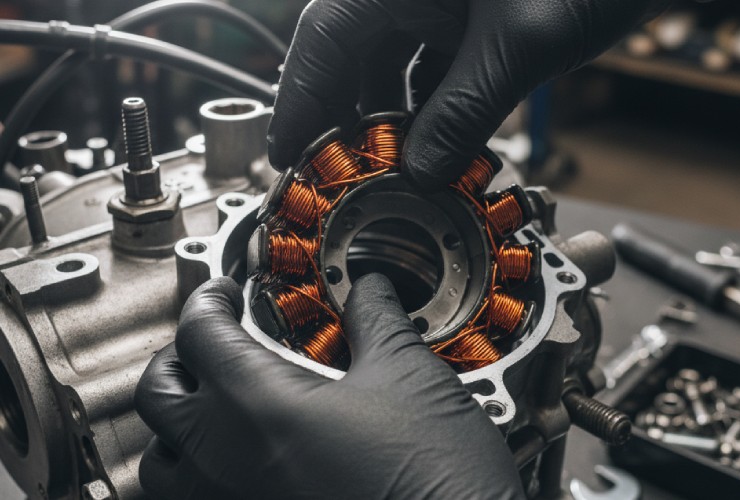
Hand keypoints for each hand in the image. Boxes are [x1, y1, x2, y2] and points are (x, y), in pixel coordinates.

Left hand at [135, 274, 523, 498]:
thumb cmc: (434, 478)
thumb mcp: (409, 376)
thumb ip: (376, 321)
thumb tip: (368, 289)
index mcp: (257, 405)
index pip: (199, 333)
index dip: (210, 300)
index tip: (227, 293)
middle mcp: (225, 462)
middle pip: (157, 394)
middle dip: (179, 355)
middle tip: (214, 340)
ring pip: (160, 462)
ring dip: (178, 424)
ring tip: (215, 408)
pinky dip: (201, 476)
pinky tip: (244, 465)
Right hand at [267, 0, 665, 188]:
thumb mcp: (518, 46)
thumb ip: (463, 113)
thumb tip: (422, 172)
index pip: (322, 40)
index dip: (298, 104)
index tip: (285, 156)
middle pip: (351, 56)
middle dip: (348, 120)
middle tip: (341, 176)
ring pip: (390, 63)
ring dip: (392, 118)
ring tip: (391, 170)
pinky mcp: (465, 13)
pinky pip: (430, 64)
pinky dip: (430, 105)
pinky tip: (435, 143)